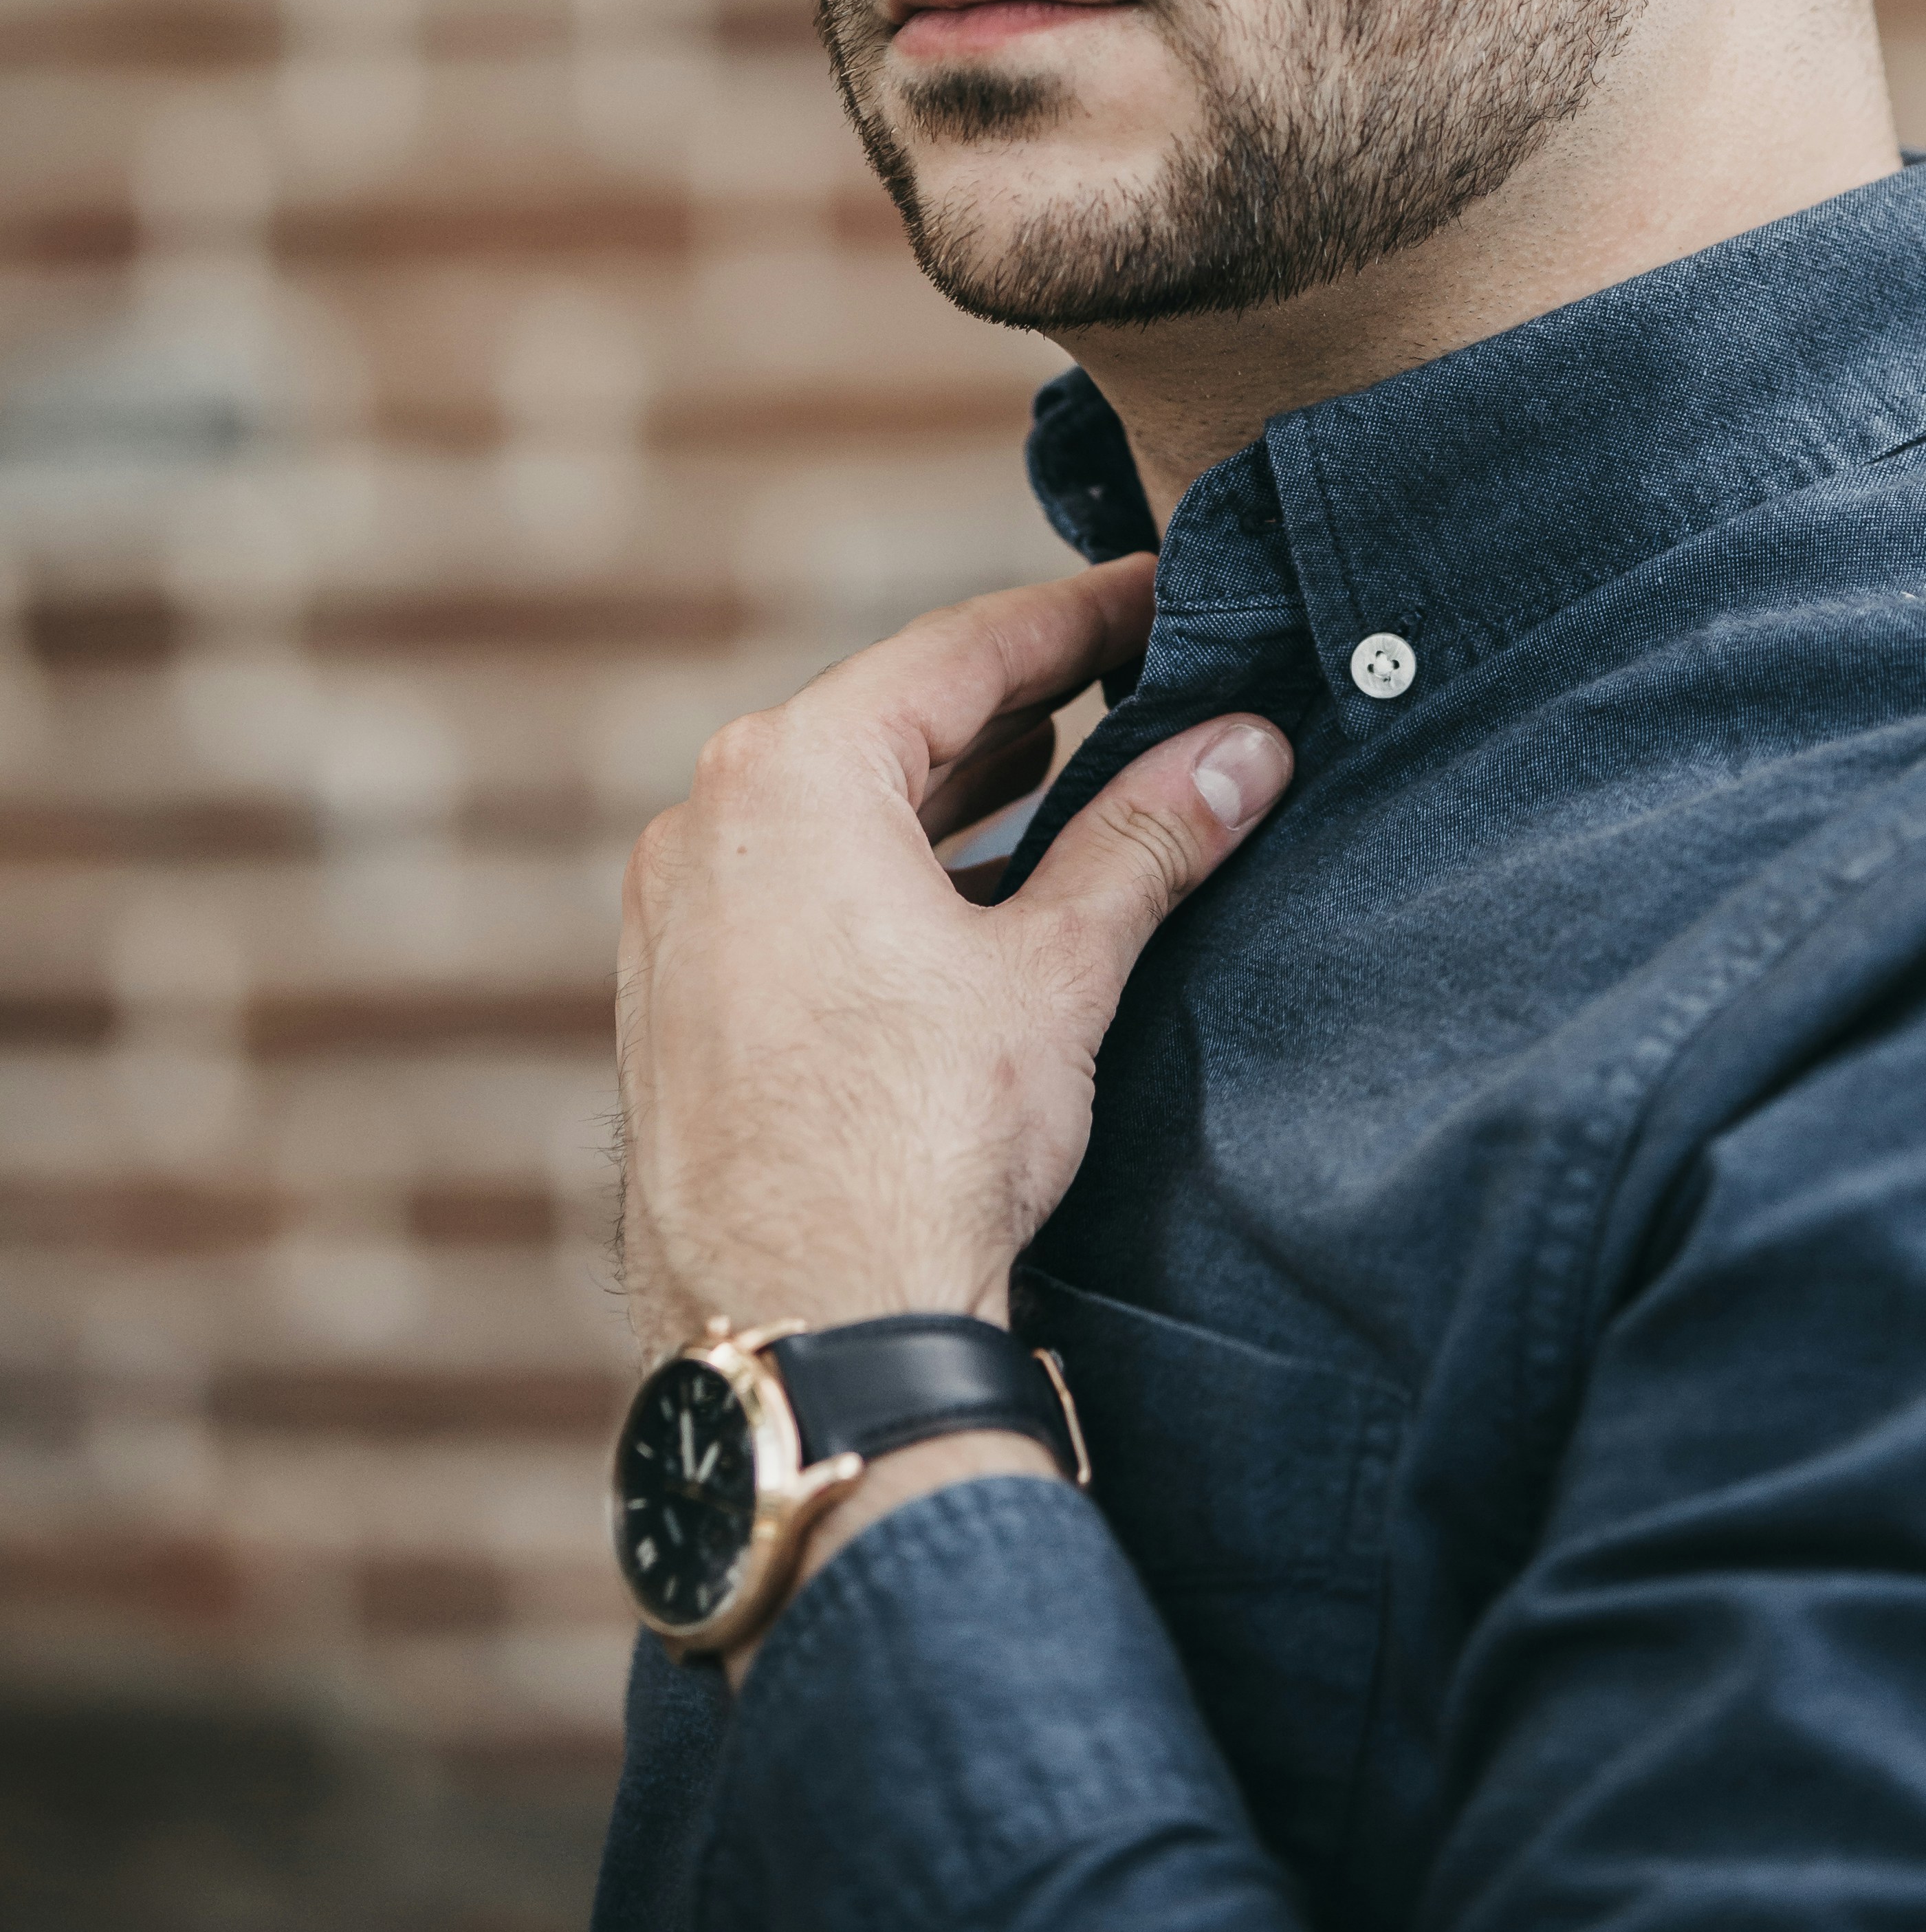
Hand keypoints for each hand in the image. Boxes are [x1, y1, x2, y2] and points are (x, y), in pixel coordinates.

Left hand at [614, 555, 1291, 1360]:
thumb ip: (1148, 839)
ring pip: (836, 811)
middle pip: (890, 721)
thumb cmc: (917, 1146)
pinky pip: (793, 890)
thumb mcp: (1057, 970)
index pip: (963, 649)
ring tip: (1061, 770)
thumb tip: (1244, 748)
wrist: (799, 1340)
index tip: (1157, 591)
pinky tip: (965, 895)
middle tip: (1128, 671)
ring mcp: (676, 919)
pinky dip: (887, 870)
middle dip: (1016, 701)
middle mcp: (706, 824)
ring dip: (951, 789)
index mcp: (789, 774)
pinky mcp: (675, 1003)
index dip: (1079, 617)